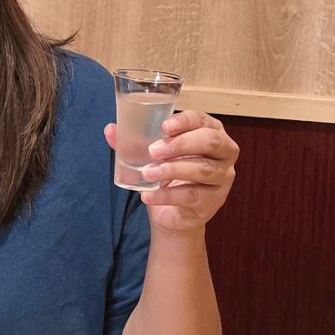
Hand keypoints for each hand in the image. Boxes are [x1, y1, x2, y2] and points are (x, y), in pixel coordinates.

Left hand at [104, 110, 238, 234]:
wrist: (173, 214)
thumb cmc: (167, 177)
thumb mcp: (151, 157)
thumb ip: (133, 142)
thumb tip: (110, 129)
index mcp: (212, 132)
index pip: (202, 120)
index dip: (185, 121)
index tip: (164, 126)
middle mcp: (224, 152)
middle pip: (209, 142)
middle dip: (180, 144)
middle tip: (153, 151)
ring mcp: (222, 177)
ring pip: (202, 170)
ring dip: (171, 170)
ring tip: (147, 173)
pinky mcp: (213, 201)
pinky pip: (191, 196)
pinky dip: (166, 196)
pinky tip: (147, 196)